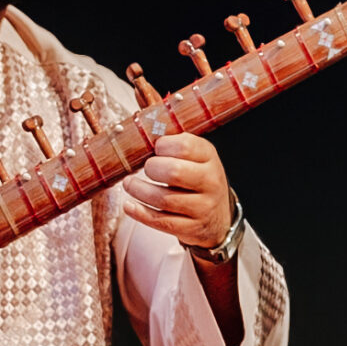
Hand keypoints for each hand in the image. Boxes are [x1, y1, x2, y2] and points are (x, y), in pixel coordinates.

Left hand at [119, 132, 235, 251]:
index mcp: (210, 158)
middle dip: (151, 168)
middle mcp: (211, 182)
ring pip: (164, 199)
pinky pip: (161, 222)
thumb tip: (143, 116)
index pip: (185, 146)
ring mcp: (203, 207)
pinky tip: (129, 206)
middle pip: (174, 172)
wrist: (217, 218)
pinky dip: (140, 213)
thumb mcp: (196, 157)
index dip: (163, 146)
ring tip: (129, 184)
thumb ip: (174, 141)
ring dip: (139, 190)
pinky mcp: (192, 228)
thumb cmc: (197, 180)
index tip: (156, 149)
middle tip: (145, 168)